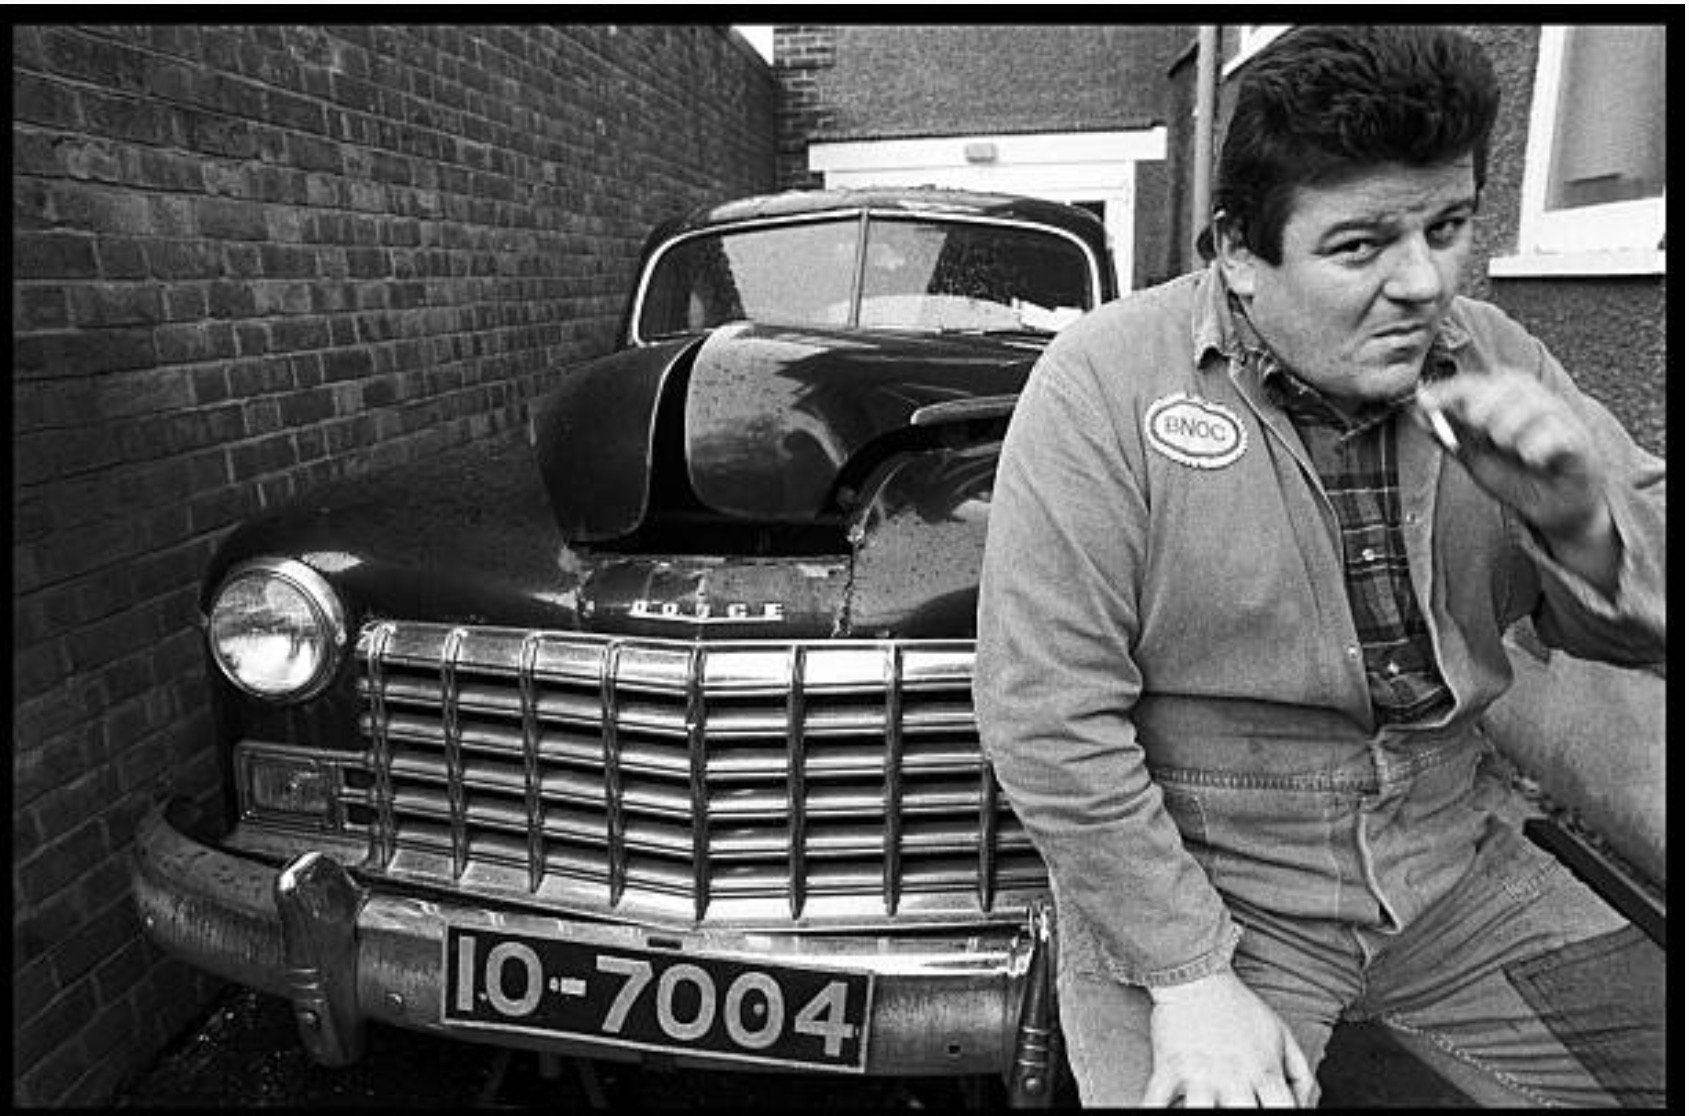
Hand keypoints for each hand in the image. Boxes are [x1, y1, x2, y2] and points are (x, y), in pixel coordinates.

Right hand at [1141, 970, 1315, 1107]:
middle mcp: (1233, 1077)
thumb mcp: (1282, 1035)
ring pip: (1199, 1113)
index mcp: (1263, 1071)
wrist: (1196, 975)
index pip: (1282, 1111)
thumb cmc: (1239, 1007)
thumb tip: (1309, 1105)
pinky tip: (1162, 1110)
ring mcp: (1199, 1074)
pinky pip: (1155, 1101)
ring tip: (1203, 1109)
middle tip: (1235, 1111)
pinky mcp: (1168, 1068)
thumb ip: (1301, 1075)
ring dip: (1200, 1114)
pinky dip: (1154, 1109)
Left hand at [1415, 372, 1617, 587]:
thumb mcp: (1475, 456)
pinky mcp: (1580, 446)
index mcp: (1509, 405)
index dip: (1452, 388)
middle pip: (1514, 383)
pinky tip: (1530, 458)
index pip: (1481, 383)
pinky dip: (1541, 443)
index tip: (1426, 400)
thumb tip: (1417, 411)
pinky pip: (1563, 434)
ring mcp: (1562, 424)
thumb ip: (1450, 434)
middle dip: (1488, 400)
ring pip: (1540, 404)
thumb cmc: (1516, 478)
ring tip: (1504, 444)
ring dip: (1514, 421)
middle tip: (1476, 423)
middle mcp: (1537, 407)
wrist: (1553, 512)